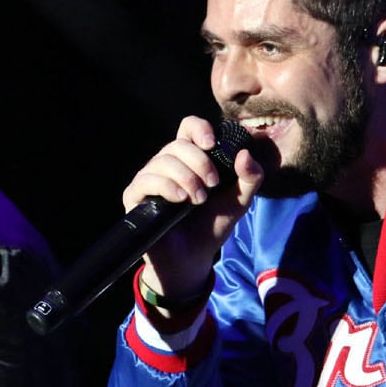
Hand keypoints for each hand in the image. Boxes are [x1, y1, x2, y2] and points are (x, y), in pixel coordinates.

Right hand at [124, 115, 262, 301]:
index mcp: (190, 159)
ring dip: (186, 177)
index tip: (212, 143)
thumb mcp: (239, 202)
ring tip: (198, 199)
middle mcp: (167, 164)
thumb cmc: (212, 226)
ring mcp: (149, 179)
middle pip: (177, 144)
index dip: (199, 128)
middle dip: (200, 162)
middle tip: (212, 185)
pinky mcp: (134, 197)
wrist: (192, 259)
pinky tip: (180, 199)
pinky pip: (146, 180)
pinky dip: (166, 187)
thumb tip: (245, 154)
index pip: (188, 127)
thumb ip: (250, 178)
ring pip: (163, 160)